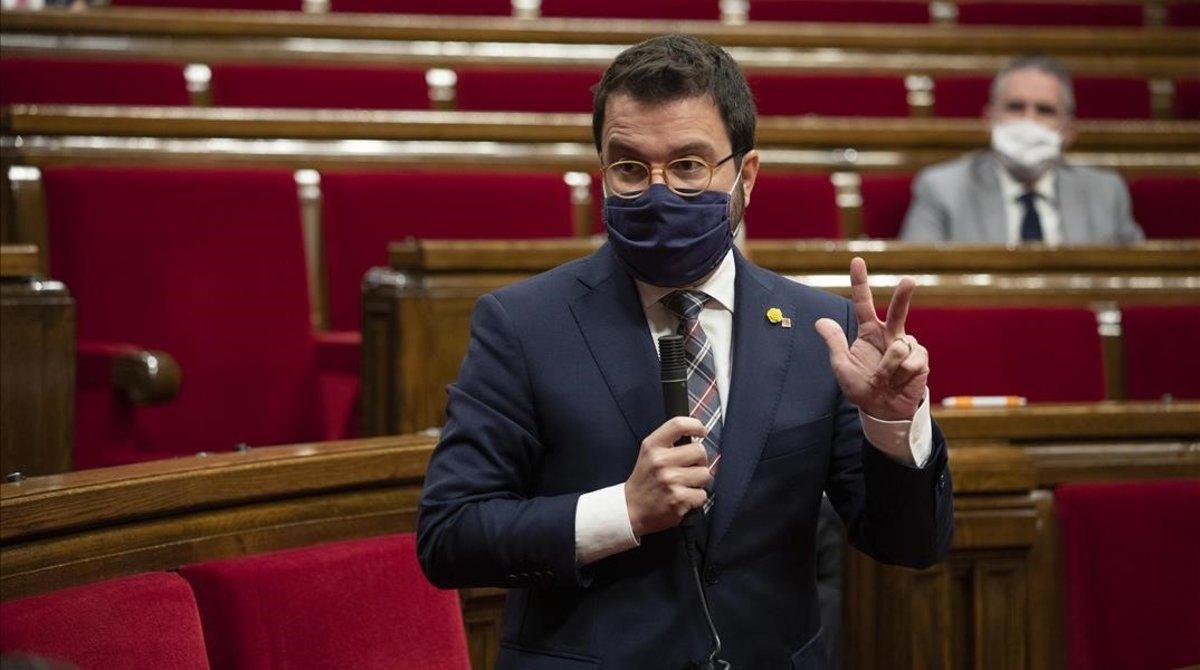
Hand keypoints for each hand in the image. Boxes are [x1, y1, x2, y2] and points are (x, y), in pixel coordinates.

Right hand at [625, 417, 712, 537]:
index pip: (678, 425)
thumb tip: (698, 433)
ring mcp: (670, 480)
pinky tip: (683, 498)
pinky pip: (702, 494)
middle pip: (700, 451)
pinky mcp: (678, 499)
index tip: (702, 431)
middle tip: (689, 468)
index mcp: (653, 446)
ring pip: (705, 474)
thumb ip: (669, 442)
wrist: (630, 509)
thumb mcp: (649, 454)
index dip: (695, 425)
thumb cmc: (645, 479)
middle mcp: (661, 461)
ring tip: (685, 484)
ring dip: (699, 481)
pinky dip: (696, 498)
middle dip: (700, 461)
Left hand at [814, 257, 928, 420]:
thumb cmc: (861, 387)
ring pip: (899, 347)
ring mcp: (907, 345)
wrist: (883, 409)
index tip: (857, 260)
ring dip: (887, 368)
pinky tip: (900, 381)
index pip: (863, 303)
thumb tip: (820, 321)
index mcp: (868, 332)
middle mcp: (889, 334)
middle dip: (903, 295)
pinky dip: (900, 375)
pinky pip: (911, 361)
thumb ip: (834, 343)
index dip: (860, 282)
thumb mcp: (842, 366)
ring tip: (884, 380)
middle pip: (897, 310)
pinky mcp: (921, 358)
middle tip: (909, 281)